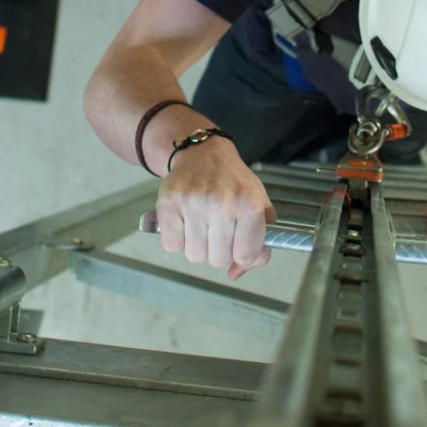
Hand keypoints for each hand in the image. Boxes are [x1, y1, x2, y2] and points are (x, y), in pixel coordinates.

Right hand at [155, 136, 274, 278]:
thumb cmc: (234, 183)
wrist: (203, 153)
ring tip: (202, 223)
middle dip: (219, 250)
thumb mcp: (259, 206)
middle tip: (218, 228)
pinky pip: (172, 246)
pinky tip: (185, 220)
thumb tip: (235, 273)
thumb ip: (259, 244)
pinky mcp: (168, 202)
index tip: (238, 239)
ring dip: (198, 245)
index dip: (242, 253)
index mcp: (249, 204)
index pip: (246, 255)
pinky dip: (178, 239)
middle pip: (218, 260)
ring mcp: (193, 202)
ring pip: (195, 256)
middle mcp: (222, 203)